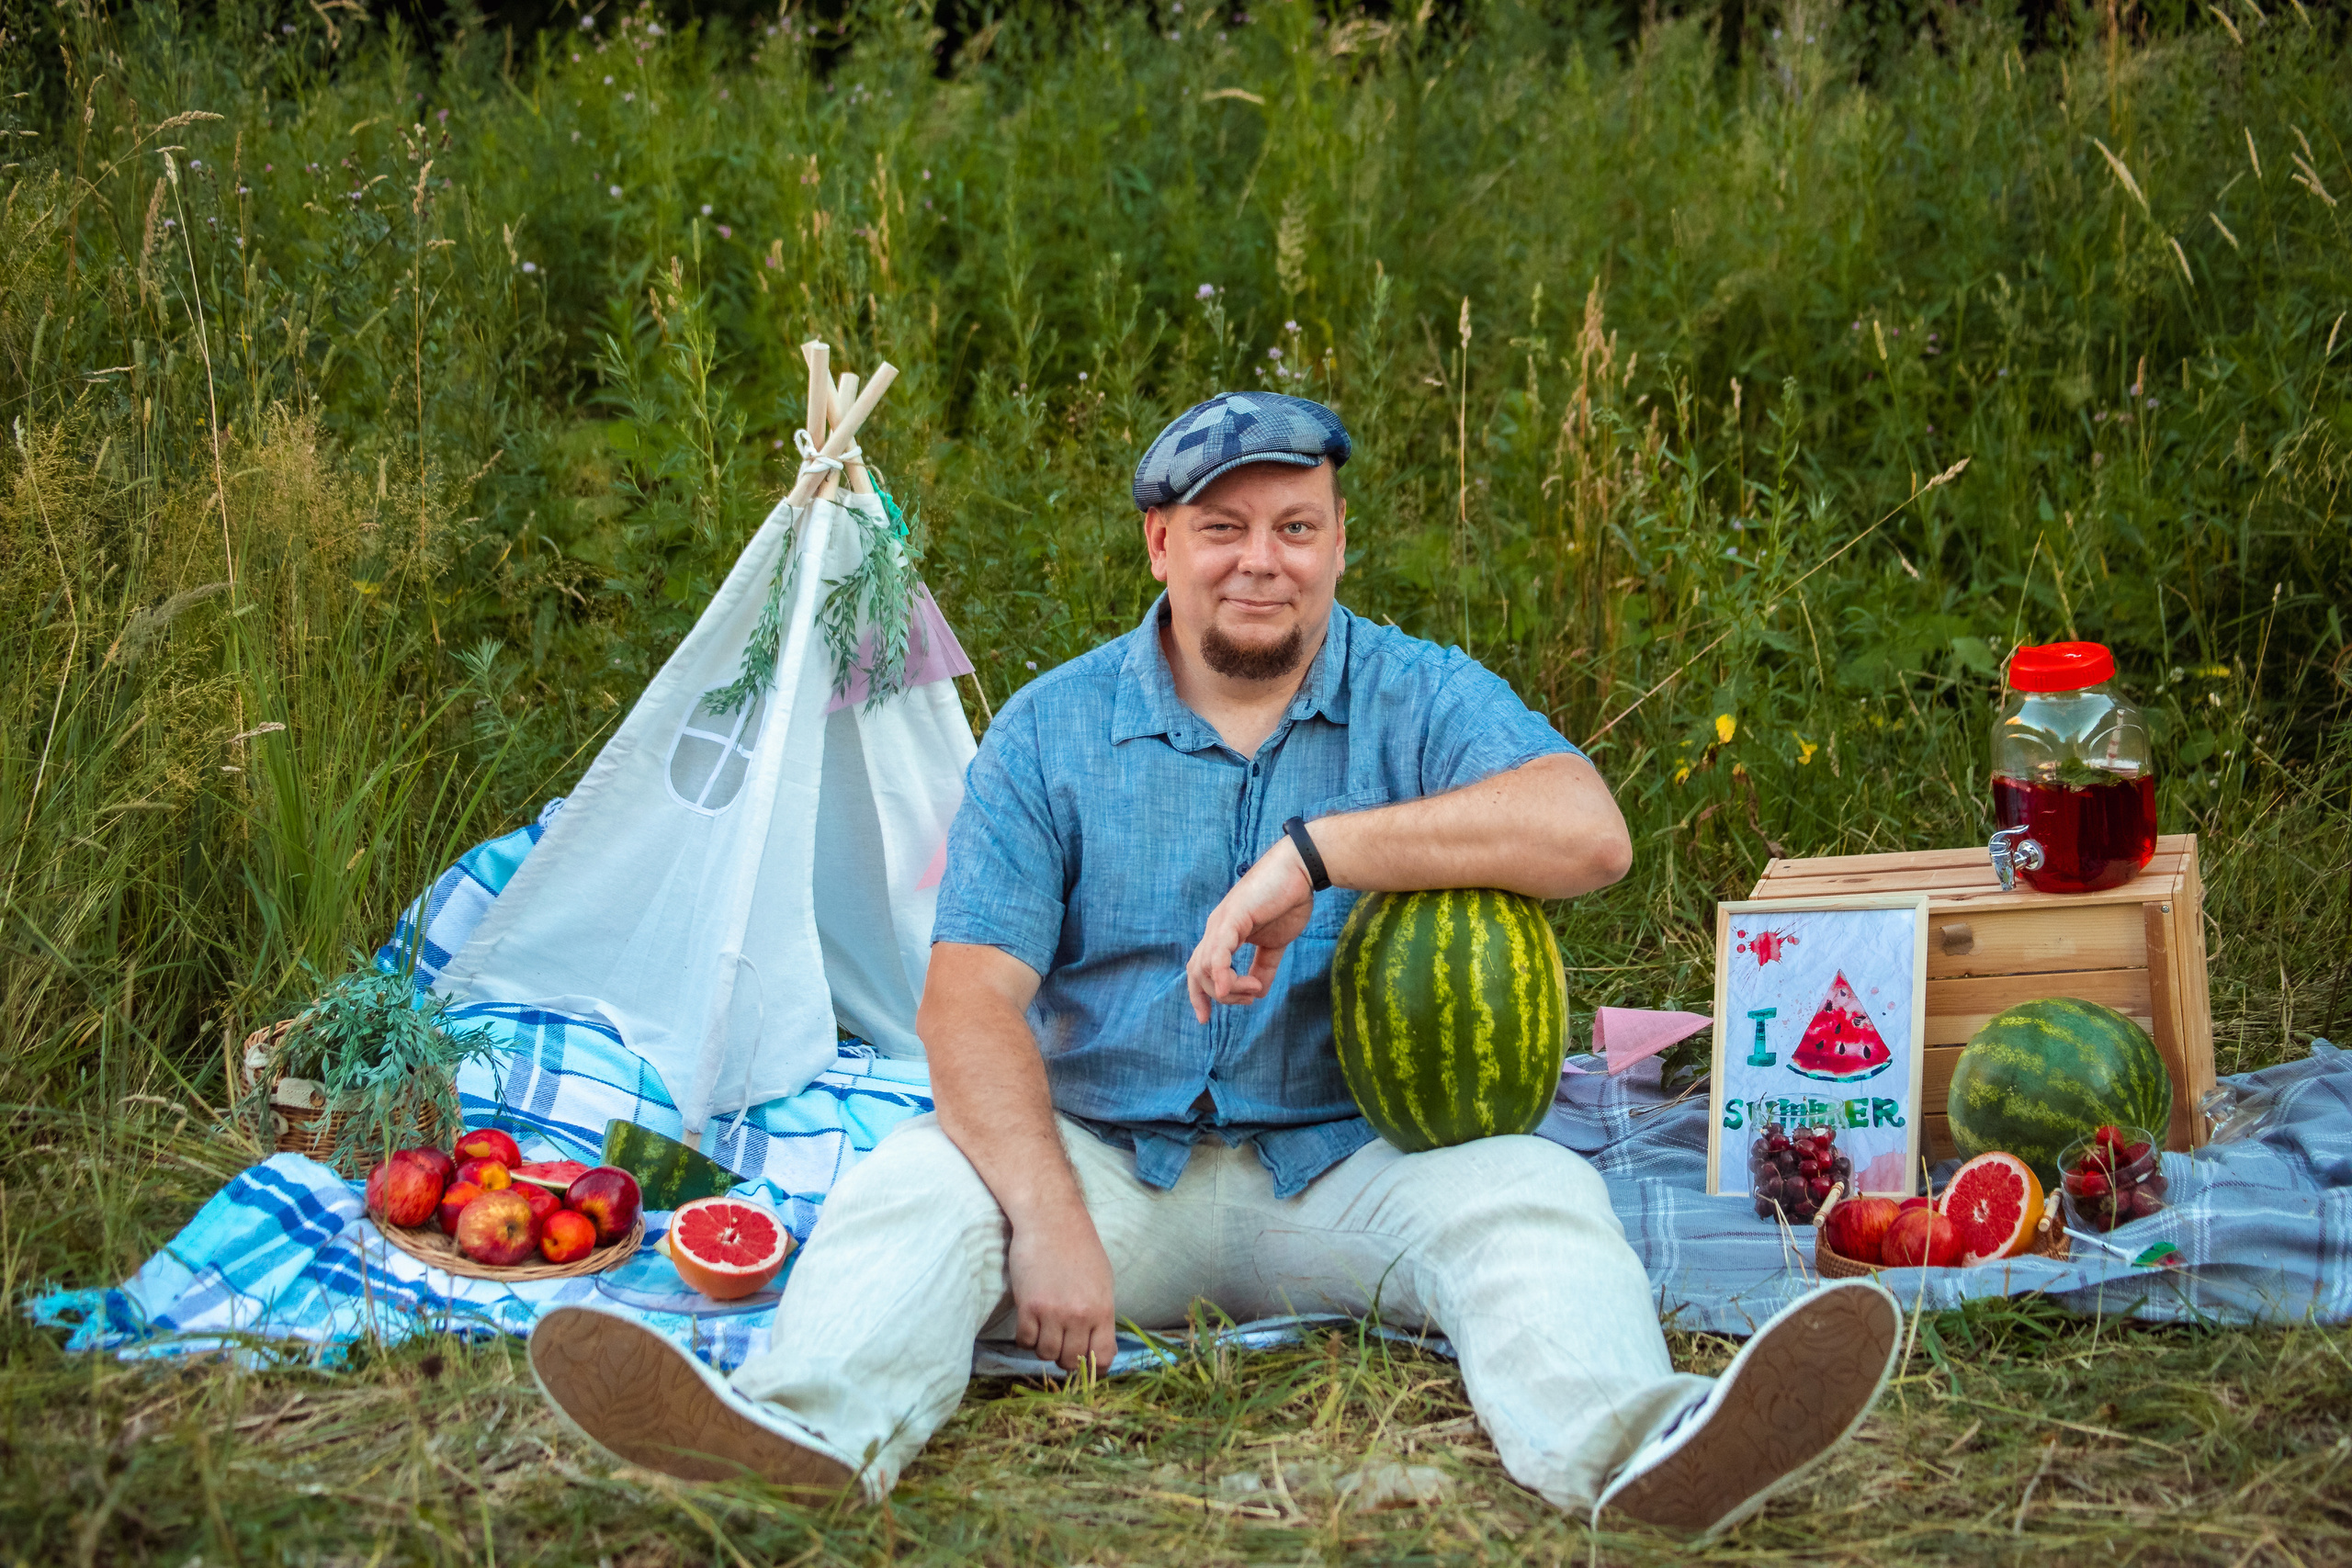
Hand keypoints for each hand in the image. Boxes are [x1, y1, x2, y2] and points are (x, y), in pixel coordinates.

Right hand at [1005, 1201, 1117, 1375]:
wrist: (1051, 1219)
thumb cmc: (1080, 1245)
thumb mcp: (1103, 1280)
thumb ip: (1101, 1314)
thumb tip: (1100, 1345)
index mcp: (1102, 1309)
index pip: (1101, 1357)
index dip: (1094, 1368)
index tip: (1087, 1367)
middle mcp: (1079, 1315)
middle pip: (1071, 1361)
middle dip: (1066, 1360)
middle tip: (1061, 1346)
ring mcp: (1052, 1312)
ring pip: (1046, 1354)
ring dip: (1044, 1348)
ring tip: (1044, 1330)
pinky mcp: (1028, 1306)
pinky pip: (1025, 1341)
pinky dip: (1026, 1338)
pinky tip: (1029, 1324)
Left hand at [1184, 838, 1317, 1022]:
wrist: (1300, 871)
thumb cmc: (1288, 901)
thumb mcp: (1275, 944)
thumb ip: (1265, 967)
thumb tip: (1257, 993)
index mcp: (1223, 935)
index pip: (1199, 969)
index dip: (1198, 996)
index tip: (1204, 1019)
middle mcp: (1215, 929)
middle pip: (1197, 974)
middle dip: (1216, 998)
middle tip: (1247, 1000)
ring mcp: (1221, 923)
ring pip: (1206, 969)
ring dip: (1230, 989)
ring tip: (1255, 988)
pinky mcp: (1232, 918)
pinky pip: (1218, 952)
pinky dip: (1221, 974)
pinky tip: (1229, 988)